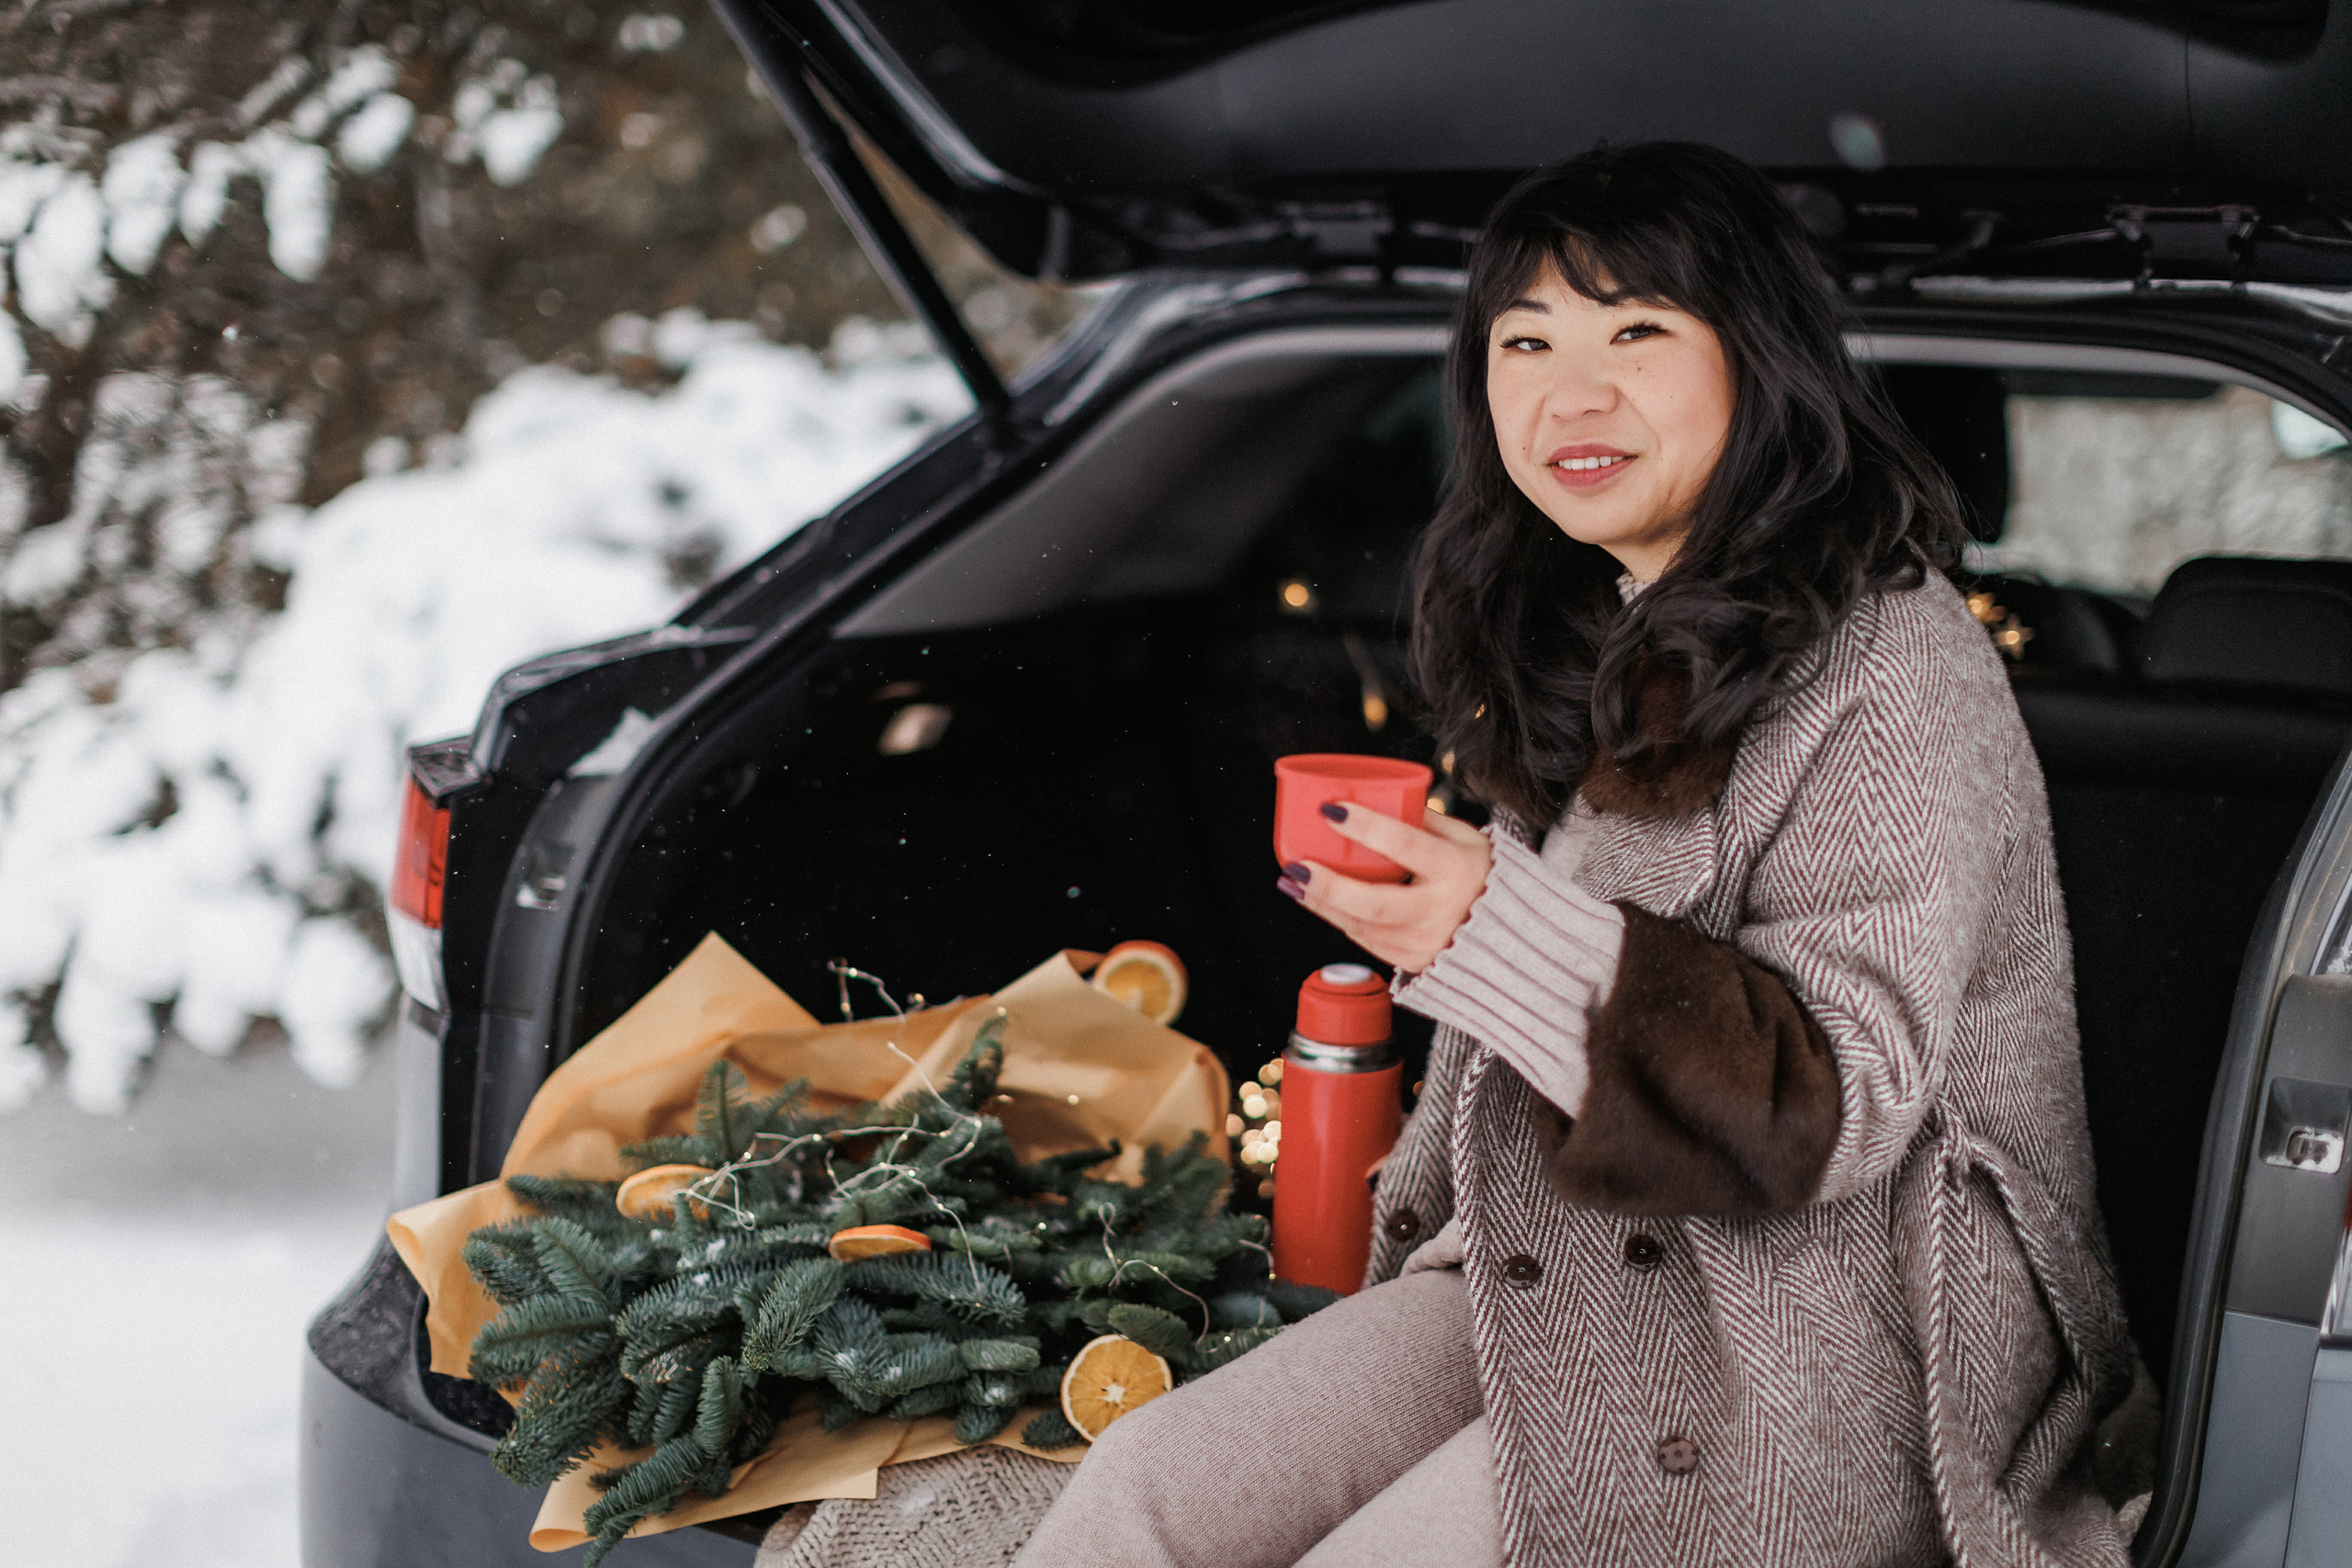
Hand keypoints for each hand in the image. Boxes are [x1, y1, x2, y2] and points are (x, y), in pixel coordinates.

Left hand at [1279, 806, 1493, 973]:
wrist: (1511, 936)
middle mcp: (1441, 912)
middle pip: (1375, 902)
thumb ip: (1425, 821)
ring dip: (1321, 903)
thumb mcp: (1467, 840)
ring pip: (1362, 925)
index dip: (1367, 827)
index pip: (1407, 846)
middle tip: (1296, 865)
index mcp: (1458, 871)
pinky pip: (1365, 939)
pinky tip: (1315, 899)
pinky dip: (1337, 917)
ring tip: (1291, 880)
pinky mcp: (1412, 961)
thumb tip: (1378, 797)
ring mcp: (1425, 943)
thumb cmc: (1484, 876)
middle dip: (1328, 884)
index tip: (1332, 809)